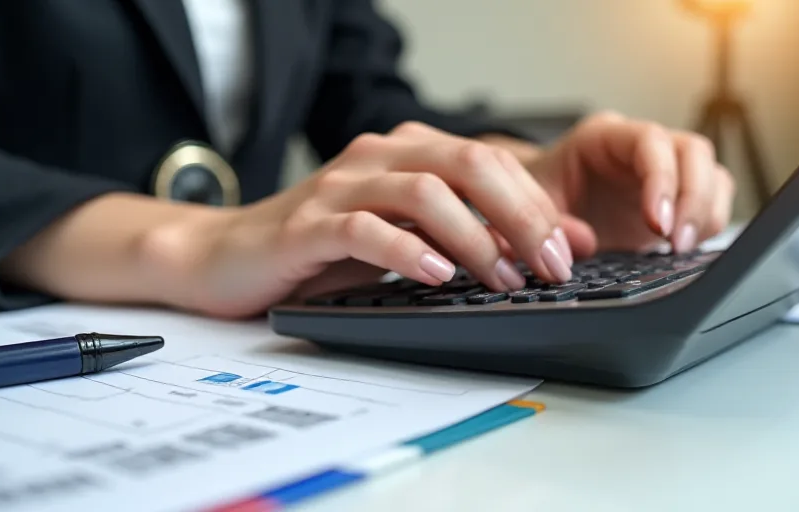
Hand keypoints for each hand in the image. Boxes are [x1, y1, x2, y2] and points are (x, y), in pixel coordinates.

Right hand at [146, 122, 574, 317]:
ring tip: (499, 277)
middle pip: (468, 164)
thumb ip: (478, 235)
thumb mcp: (411, 241)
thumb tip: (561, 244)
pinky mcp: (308, 225)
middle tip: (549, 264)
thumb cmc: (323, 250)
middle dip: (520, 214)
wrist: (229, 255)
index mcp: (407, 155)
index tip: (570, 252)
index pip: (491, 162)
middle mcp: (378, 158)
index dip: (538, 205)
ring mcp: (341, 187)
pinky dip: (406, 251)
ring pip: (423, 192)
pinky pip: (364, 228)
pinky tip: (435, 276)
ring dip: (473, 236)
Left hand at [526, 111, 735, 257]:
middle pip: (693, 152)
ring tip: (681, 248)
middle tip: (677, 242)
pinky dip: (708, 224)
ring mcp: (662, 170)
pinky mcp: (675, 197)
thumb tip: (586, 242)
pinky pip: (711, 200)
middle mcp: (639, 147)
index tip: (658, 223)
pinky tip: (684, 248)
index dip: (662, 179)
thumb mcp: (528, 209)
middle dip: (693, 198)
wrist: (537, 208)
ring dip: (706, 213)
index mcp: (603, 137)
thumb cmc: (534, 197)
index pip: (650, 141)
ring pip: (711, 174)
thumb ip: (551, 224)